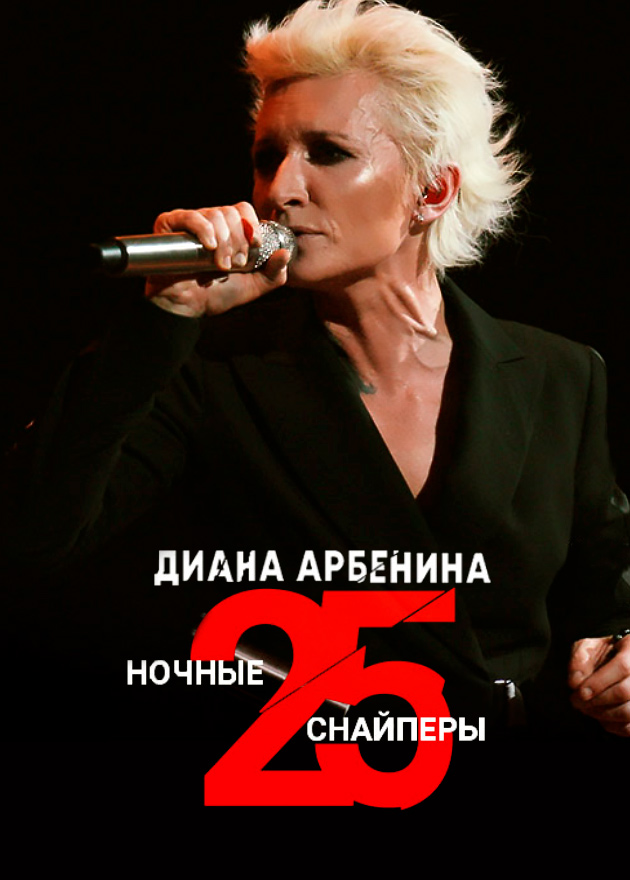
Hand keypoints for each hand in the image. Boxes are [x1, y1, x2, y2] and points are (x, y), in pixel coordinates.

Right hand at [145, 203, 289, 317]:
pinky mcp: (170, 225)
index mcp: (228, 230)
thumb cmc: (216, 294)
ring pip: (214, 215)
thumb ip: (273, 273)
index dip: (252, 225)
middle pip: (231, 213)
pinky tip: (209, 247)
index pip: (243, 211)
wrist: (187, 308)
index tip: (256, 245)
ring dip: (223, 242)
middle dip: (239, 240)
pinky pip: (189, 217)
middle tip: (237, 264)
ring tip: (221, 266)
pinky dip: (204, 230)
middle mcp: (210, 222)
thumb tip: (285, 254)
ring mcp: (189, 222)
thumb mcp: (253, 286)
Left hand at [568, 635, 629, 735]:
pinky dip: (614, 726)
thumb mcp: (589, 647)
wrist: (621, 659)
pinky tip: (601, 718)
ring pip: (629, 712)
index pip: (622, 667)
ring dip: (603, 715)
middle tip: (577, 702)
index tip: (580, 692)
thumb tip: (575, 682)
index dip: (599, 682)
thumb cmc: (604, 653)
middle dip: (596, 701)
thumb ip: (579, 659)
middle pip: (625, 692)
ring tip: (586, 709)